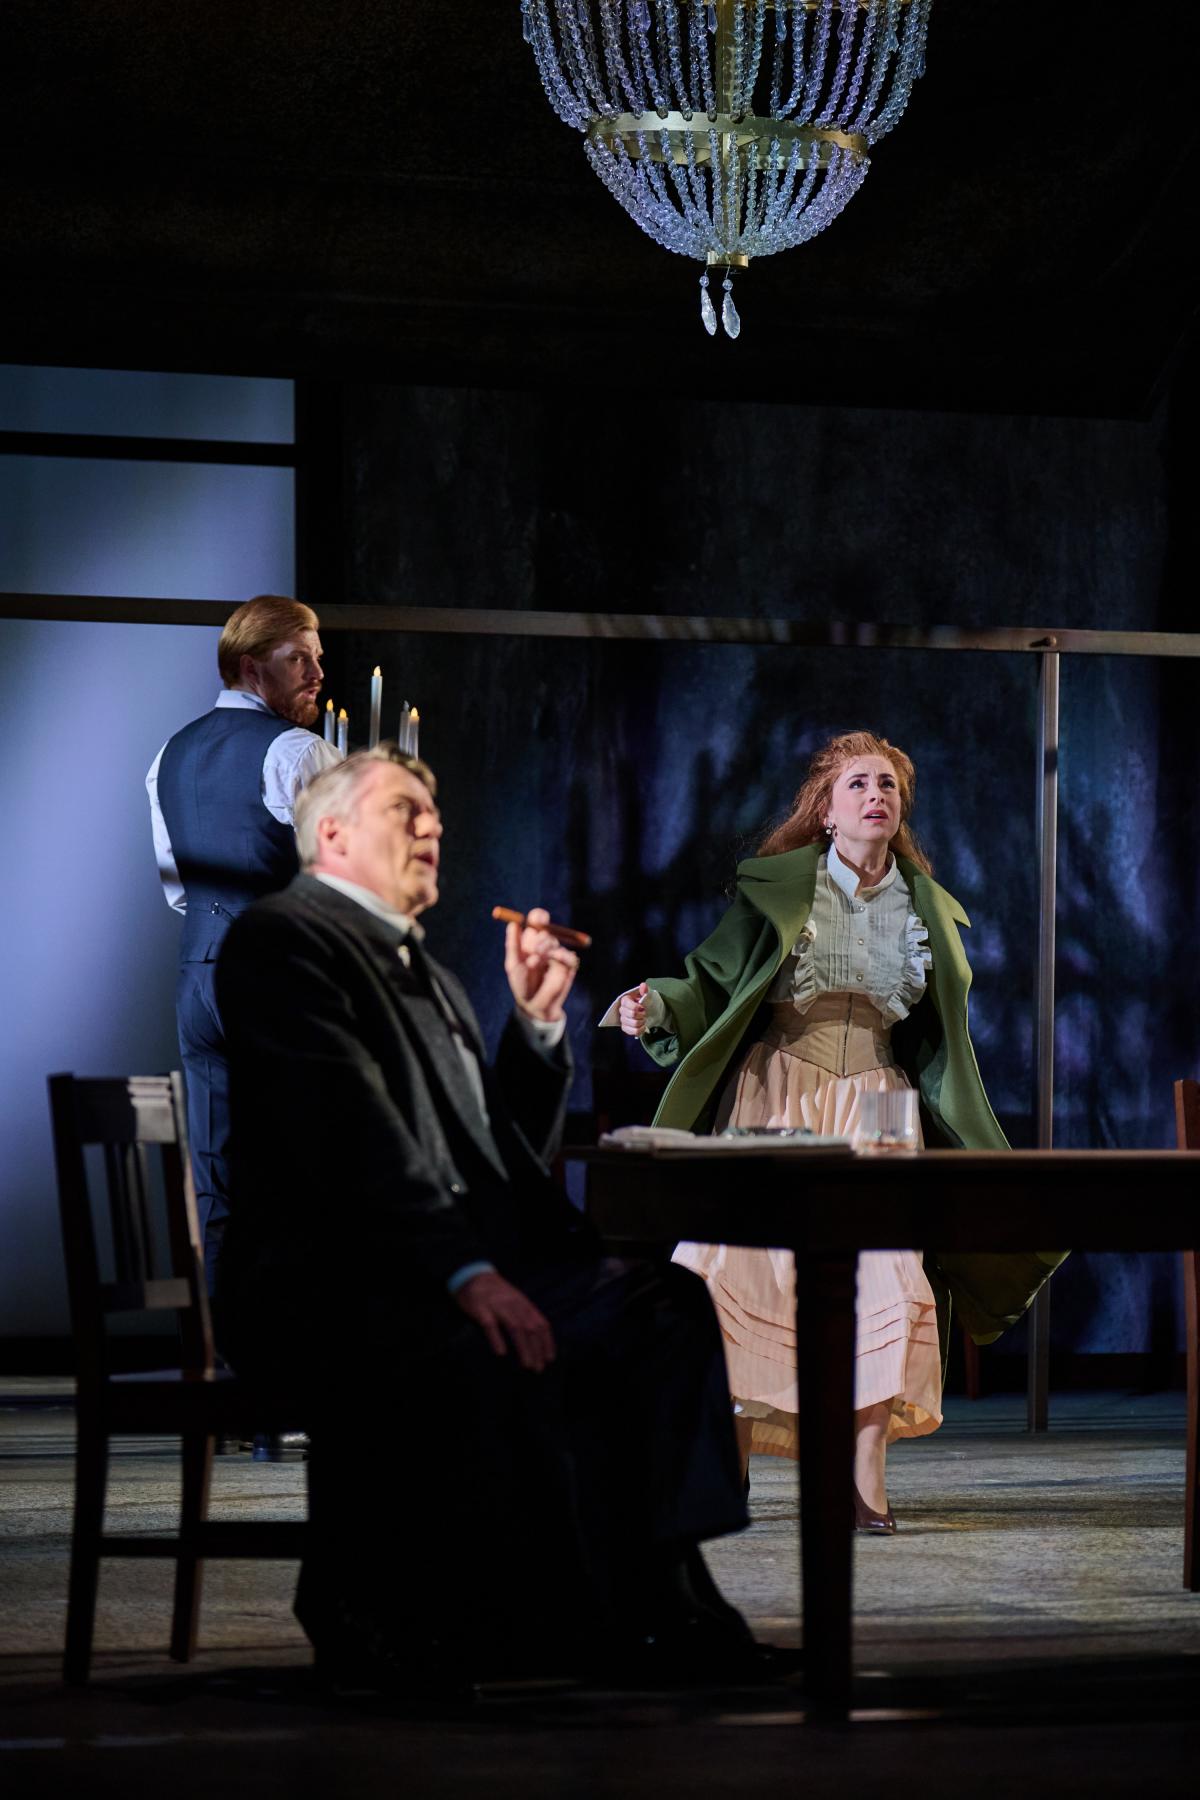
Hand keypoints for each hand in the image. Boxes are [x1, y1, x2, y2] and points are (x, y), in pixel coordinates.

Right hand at [454, 1271, 555, 1372]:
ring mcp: (497, 1305)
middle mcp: (514, 1303)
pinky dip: (496, 1338)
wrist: (473, 1276)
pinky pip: (490, 1324)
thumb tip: (538, 1338)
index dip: (547, 1341)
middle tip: (538, 1368)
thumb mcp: (515, 1299)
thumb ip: (526, 1314)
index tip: (549, 1358)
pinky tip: (501, 1352)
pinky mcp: (480, 1308)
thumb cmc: (496, 1293)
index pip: (541, 1323)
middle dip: (536, 1349)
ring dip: (523, 1347)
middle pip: (530, 1327)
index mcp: (524, 1303)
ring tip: (527, 1364)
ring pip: (514, 1326)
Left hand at [504, 905, 578, 1022]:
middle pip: (547, 928)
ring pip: (555, 941)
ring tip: (534, 963)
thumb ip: (513, 944)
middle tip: (532, 947)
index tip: (536, 919)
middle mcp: (546, 944)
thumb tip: (512, 923)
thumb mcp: (513, 964)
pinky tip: (552, 962)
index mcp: (532, 940)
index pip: (538, 920)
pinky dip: (559, 955)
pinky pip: (567, 954)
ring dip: (544, 948)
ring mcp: (558, 953)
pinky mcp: (569, 965)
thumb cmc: (521, 984)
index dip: (538, 916)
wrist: (534, 1004)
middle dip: (539, 935)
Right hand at [618, 981, 649, 1036]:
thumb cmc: (649, 1001)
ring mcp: (623, 1020)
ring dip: (641, 1023)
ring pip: (631, 1024)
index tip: (643, 1007)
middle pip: (630, 1015)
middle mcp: (622, 1010)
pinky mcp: (626, 1028)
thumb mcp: (649, 994)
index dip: (636, 1007)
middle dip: (640, 1015)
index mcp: (625, 1000)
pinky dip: (640, 1030)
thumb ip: (645, 990)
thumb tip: (643, 986)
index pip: (626, 1004)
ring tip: (644, 1020)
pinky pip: (631, 1032)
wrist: (652, 1011)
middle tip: (645, 1013)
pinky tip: (643, 1026)